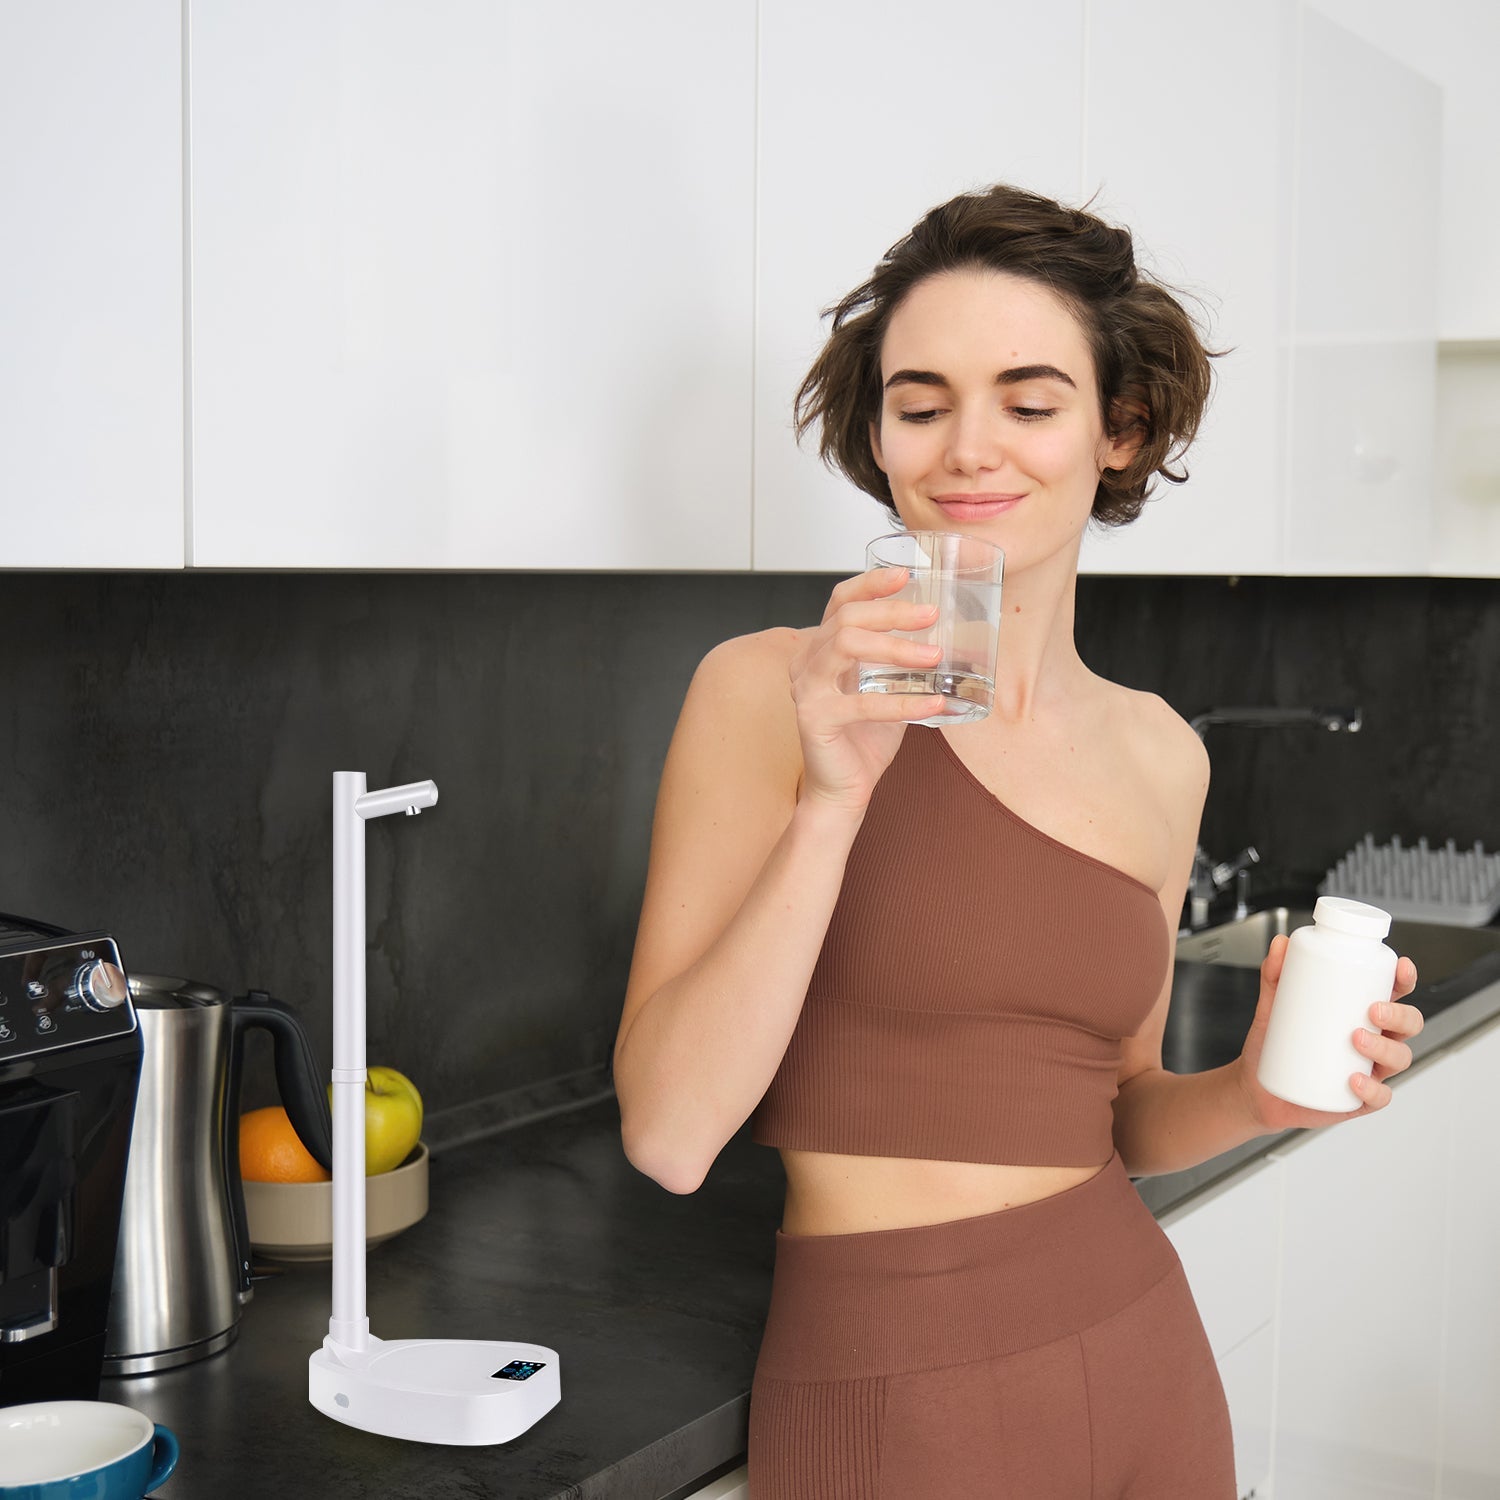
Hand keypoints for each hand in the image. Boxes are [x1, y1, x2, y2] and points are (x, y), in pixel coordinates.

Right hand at [787, 566, 946, 812]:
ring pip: (846, 644)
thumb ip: (901, 662)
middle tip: (932, 614)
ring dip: (896, 647)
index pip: (840, 600)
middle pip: (846, 617)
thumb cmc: (863, 739)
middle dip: (892, 611)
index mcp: (821, 649)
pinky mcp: (814, 719)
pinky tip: (934, 704)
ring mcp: (806, 689)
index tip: (907, 575)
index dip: (871, 583)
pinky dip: (903, 703)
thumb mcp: (886, 688)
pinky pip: (862, 704)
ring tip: (934, 655)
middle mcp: (807, 662)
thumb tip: (947, 635)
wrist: (843, 789)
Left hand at [1234, 933, 1423, 1132]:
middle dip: (1400, 1015)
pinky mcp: (1360, 1098)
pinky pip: (1380, 1096)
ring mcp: (1370, 1069)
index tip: (1401, 968)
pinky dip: (1373, 1089)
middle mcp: (1374, 1039)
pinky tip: (1355, 1080)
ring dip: (1385, 1048)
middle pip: (1409, 1024)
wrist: (1257, 1086)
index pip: (1393, 992)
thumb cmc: (1274, 1043)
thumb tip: (1280, 944)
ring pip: (1400, 1057)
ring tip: (1356, 1038)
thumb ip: (1275, 974)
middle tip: (1372, 1010)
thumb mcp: (1273, 1005)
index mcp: (1360, 1011)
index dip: (1404, 979)